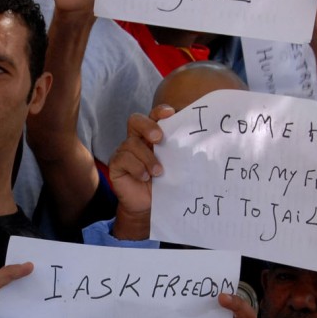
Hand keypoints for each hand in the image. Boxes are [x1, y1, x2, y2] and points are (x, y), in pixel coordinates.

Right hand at [108, 105, 169, 239]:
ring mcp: (124, 151)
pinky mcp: (116, 164)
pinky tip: (145, 177)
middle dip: (147, 126)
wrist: (147, 206)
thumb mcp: (173, 166)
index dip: (159, 111)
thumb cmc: (162, 183)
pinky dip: (137, 168)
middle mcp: (136, 140)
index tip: (171, 113)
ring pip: (131, 143)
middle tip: (158, 138)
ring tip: (158, 172)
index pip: (152, 116)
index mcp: (151, 136)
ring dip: (147, 157)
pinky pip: (123, 159)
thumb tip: (200, 142)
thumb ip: (178, 152)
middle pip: (135, 120)